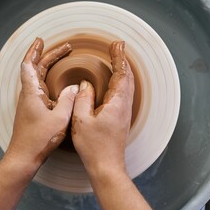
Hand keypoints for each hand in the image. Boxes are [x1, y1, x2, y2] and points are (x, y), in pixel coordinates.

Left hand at [6, 38, 78, 167]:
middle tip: (66, 47)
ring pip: (39, 77)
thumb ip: (68, 99)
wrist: (24, 156)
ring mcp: (30, 102)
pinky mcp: (33, 109)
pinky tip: (59, 81)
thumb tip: (75, 87)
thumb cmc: (39, 139)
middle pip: (36, 67)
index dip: (35, 50)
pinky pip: (42, 87)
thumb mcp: (60, 117)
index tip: (41, 40)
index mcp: (32, 92)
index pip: (29, 65)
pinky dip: (50, 78)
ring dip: (49, 65)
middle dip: (50, 55)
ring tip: (63, 58)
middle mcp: (29, 94)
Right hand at [71, 41, 133, 174]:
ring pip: (127, 84)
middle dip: (122, 59)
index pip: (121, 74)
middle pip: (127, 77)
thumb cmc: (94, 146)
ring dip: (123, 69)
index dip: (119, 57)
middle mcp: (124, 105)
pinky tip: (115, 81)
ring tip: (117, 58)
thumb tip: (85, 85)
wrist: (106, 165)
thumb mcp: (81, 121)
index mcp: (116, 103)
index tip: (117, 44)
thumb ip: (83, 99)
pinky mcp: (121, 117)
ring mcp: (124, 112)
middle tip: (117, 46)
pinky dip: (121, 80)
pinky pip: (124, 93)